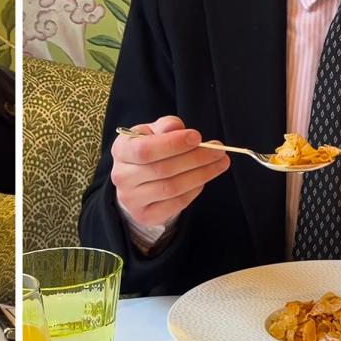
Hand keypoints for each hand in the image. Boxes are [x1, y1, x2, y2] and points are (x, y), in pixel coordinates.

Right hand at [111, 115, 230, 227]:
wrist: (137, 181)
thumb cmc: (150, 150)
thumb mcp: (154, 131)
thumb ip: (166, 126)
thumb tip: (178, 129)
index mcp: (121, 150)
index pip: (145, 149)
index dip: (173, 144)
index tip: (197, 137)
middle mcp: (121, 176)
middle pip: (162, 169)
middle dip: (196, 159)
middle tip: (219, 151)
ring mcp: (131, 199)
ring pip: (172, 188)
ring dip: (201, 174)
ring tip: (219, 163)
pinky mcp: (145, 215)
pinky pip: (176, 204)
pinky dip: (194, 190)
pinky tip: (203, 179)